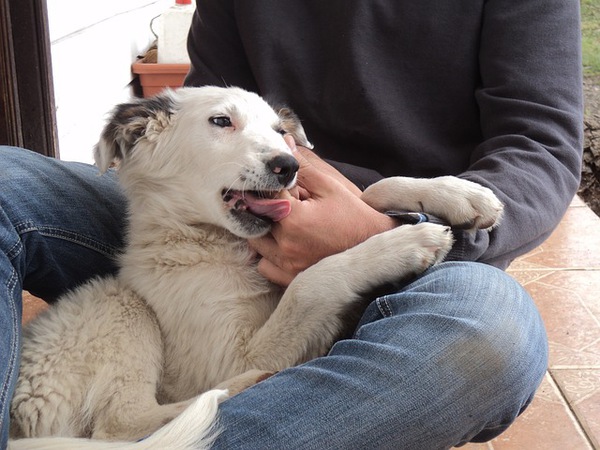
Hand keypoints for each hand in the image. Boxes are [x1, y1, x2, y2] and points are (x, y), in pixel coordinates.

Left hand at [248, 137, 396, 285]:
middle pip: (255, 220)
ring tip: (284, 225)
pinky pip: (265, 267)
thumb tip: (284, 144)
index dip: (271, 187)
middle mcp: (286, 245)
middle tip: (282, 204)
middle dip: (265, 209)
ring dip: (264, 232)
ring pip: (256, 244)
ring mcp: (288, 265)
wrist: (376, 248)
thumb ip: (302, 168)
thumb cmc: (355, 217)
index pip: (265, 195)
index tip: (277, 185)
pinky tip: (284, 245)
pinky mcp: (291, 279)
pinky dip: (269, 257)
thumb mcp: (329, 187)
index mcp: (293, 219)